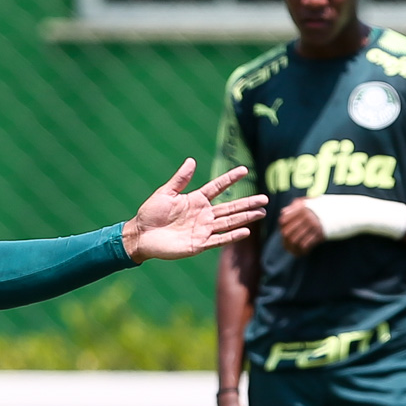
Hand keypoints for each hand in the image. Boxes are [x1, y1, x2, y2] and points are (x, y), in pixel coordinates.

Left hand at [122, 160, 267, 263]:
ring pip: (229, 222)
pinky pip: (218, 239)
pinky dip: (232, 236)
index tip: (244, 169)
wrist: (140, 235)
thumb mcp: (165, 193)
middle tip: (265, 199)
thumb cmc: (150, 213)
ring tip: (261, 212)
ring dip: (245, 218)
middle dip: (247, 203)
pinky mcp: (198, 244)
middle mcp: (203, 214)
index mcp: (196, 200)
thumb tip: (191, 160)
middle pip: (230, 207)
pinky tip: (246, 231)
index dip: (230, 179)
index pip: (218, 187)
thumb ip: (180, 180)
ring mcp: (202, 229)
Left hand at [278, 197, 325, 256]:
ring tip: (295, 251)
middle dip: (286, 241)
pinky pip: (305, 245)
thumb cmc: (329, 207)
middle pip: (287, 232)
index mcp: (302, 207)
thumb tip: (283, 212)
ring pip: (294, 240)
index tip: (286, 234)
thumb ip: (297, 205)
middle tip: (289, 246)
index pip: (283, 220)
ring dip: (293, 248)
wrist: (347, 211)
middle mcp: (306, 216)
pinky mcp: (320, 234)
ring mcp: (313, 225)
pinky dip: (302, 251)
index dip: (282, 228)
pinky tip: (304, 252)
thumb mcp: (312, 201)